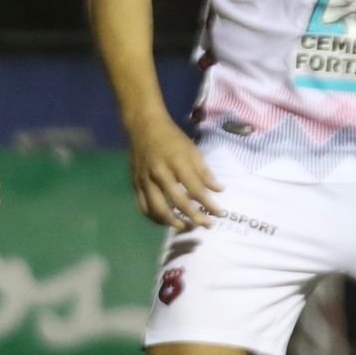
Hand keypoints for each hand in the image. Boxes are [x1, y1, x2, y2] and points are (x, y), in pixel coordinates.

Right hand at [127, 114, 222, 230]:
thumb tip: (218, 190)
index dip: (209, 204)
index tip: (220, 214)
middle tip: (206, 225)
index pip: (195, 189)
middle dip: (194, 217)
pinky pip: (143, 207)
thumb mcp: (193, 150)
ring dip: (173, 222)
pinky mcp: (135, 184)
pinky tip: (166, 221)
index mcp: (177, 162)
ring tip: (186, 227)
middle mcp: (160, 174)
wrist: (143, 127)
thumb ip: (204, 172)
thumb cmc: (172, 138)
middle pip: (178, 202)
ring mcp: (145, 181)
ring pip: (158, 209)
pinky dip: (155, 218)